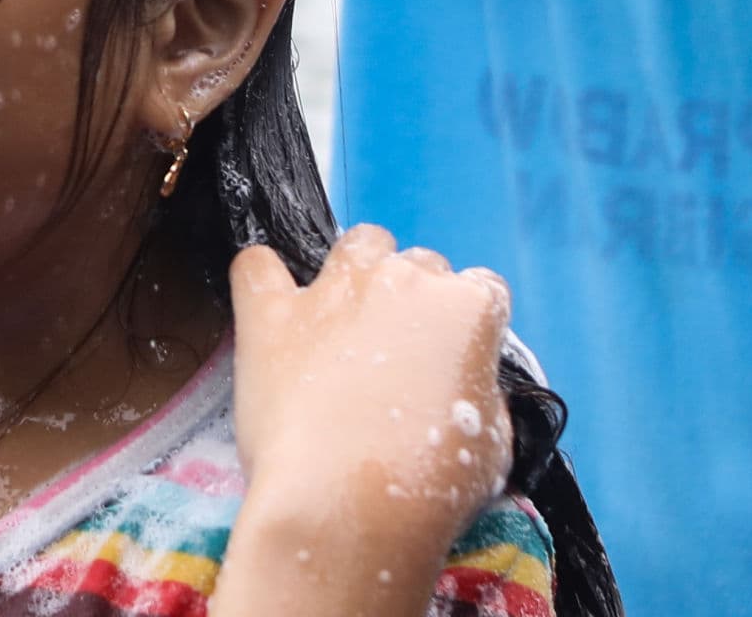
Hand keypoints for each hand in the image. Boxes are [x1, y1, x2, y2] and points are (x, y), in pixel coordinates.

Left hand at [228, 226, 515, 560]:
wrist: (344, 508)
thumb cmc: (430, 489)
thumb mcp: (495, 447)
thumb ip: (483, 394)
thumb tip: (463, 385)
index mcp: (466, 309)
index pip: (483, 290)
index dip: (469, 329)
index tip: (454, 363)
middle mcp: (403, 280)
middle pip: (421, 263)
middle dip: (416, 301)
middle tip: (399, 358)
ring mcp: (334, 290)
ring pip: (358, 243)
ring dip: (359, 271)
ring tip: (348, 322)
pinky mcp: (271, 314)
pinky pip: (257, 266)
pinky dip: (263, 278)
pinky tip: (270, 303)